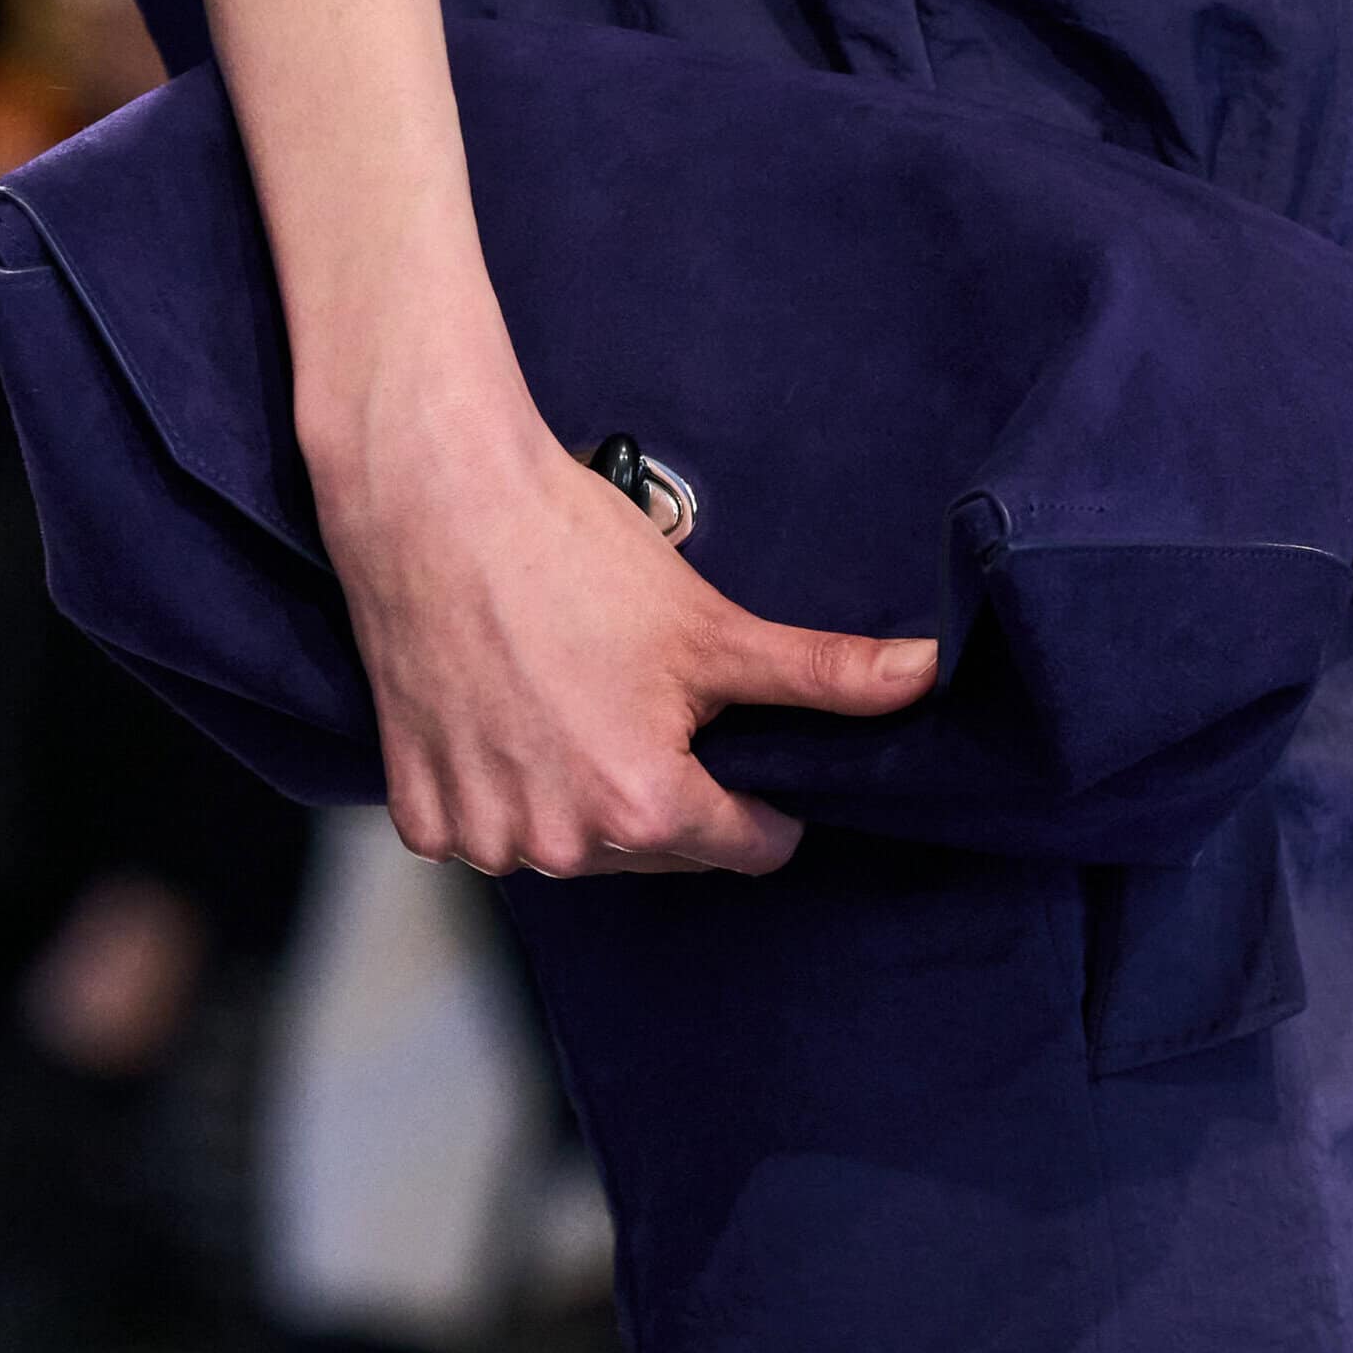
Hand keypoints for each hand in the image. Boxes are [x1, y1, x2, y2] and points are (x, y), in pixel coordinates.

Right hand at [314, 392, 935, 878]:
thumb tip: (929, 679)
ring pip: (577, 845)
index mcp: (645, 810)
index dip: (759, 790)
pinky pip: (493, 831)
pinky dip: (506, 788)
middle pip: (662, 847)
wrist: (435, 504)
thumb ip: (824, 676)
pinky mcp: (423, 818)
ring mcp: (484, 838)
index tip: (730, 731)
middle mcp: (561, 847)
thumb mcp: (713, 626)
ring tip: (568, 695)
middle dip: (668, 785)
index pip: (751, 847)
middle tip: (639, 693)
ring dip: (583, 793)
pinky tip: (506, 715)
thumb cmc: (571, 557)